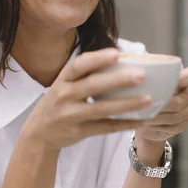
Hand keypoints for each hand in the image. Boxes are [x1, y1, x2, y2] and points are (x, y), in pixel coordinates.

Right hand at [22, 48, 151, 150]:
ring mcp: (71, 115)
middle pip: (92, 86)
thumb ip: (86, 74)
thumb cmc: (60, 102)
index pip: (79, 65)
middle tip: (141, 75)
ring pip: (101, 109)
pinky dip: (125, 124)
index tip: (117, 54)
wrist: (39, 133)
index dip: (97, 59)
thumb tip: (123, 58)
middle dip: (117, 80)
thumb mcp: (64, 84)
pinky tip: (142, 121)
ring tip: (148, 99)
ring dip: (126, 104)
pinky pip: (105, 128)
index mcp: (63, 79)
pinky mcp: (79, 132)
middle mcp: (64, 95)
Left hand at [135, 66, 187, 144]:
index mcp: (183, 80)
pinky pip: (173, 126)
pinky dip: (158, 126)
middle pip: (180, 100)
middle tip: (147, 105)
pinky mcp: (183, 125)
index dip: (186, 78)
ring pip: (175, 116)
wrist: (145, 119)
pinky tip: (147, 123)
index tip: (171, 82)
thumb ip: (147, 74)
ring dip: (158, 117)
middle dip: (162, 105)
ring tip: (143, 116)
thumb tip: (136, 68)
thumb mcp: (144, 82)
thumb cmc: (144, 94)